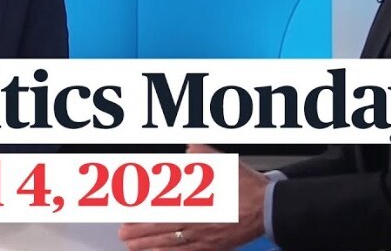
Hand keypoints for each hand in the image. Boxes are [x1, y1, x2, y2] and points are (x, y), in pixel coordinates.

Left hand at [118, 144, 267, 250]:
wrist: (267, 207)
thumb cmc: (245, 186)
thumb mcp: (221, 162)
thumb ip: (201, 154)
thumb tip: (189, 149)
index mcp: (194, 196)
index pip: (161, 203)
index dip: (142, 207)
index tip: (127, 209)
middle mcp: (195, 217)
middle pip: (159, 224)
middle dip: (138, 229)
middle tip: (123, 231)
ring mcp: (202, 234)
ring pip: (168, 240)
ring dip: (147, 243)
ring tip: (131, 244)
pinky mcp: (210, 245)